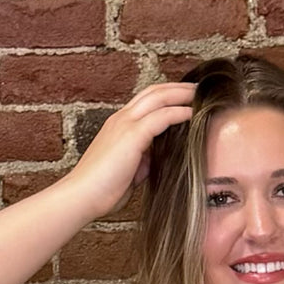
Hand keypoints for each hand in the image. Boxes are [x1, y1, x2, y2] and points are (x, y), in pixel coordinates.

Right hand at [68, 82, 195, 219]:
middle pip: (153, 91)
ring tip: (201, 94)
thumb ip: (142, 160)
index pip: (145, 102)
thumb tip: (155, 158)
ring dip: (181, 94)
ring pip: (158, 97)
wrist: (82, 196)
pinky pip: (162, 116)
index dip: (166, 97)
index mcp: (118, 125)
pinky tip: (194, 114)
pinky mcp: (131, 135)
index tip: (185, 99)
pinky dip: (179, 112)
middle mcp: (121, 119)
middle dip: (177, 87)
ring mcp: (125, 124)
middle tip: (198, 89)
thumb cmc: (101, 190)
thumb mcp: (127, 171)